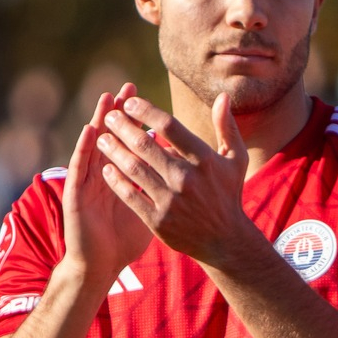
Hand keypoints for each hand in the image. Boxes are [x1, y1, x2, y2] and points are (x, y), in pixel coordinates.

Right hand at [57, 86, 152, 288]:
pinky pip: (80, 169)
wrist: (102, 263)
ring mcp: (88, 182)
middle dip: (121, 112)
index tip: (146, 97)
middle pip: (111, 136)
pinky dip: (84, 149)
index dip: (138, 120)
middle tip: (128, 88)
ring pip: (94, 146)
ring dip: (100, 121)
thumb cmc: (125, 236)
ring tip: (108, 100)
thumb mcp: (150, 206)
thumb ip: (162, 183)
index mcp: (123, 175)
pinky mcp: (76, 195)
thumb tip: (184, 165)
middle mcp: (103, 173)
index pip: (131, 140)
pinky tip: (90, 132)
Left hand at [96, 92, 261, 266]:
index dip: (146, 110)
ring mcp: (171, 200)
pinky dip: (115, 180)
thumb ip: (226, 127)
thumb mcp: (235, 159)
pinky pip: (130, 195)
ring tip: (102, 139)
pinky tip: (105, 168)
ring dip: (113, 150)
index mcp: (204, 159)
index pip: (169, 126)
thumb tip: (223, 96)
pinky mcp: (158, 220)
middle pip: (145, 145)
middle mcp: (187, 178)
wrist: (225, 240)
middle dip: (122, 127)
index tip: (129, 102)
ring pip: (133, 168)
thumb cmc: (228, 193)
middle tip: (109, 117)